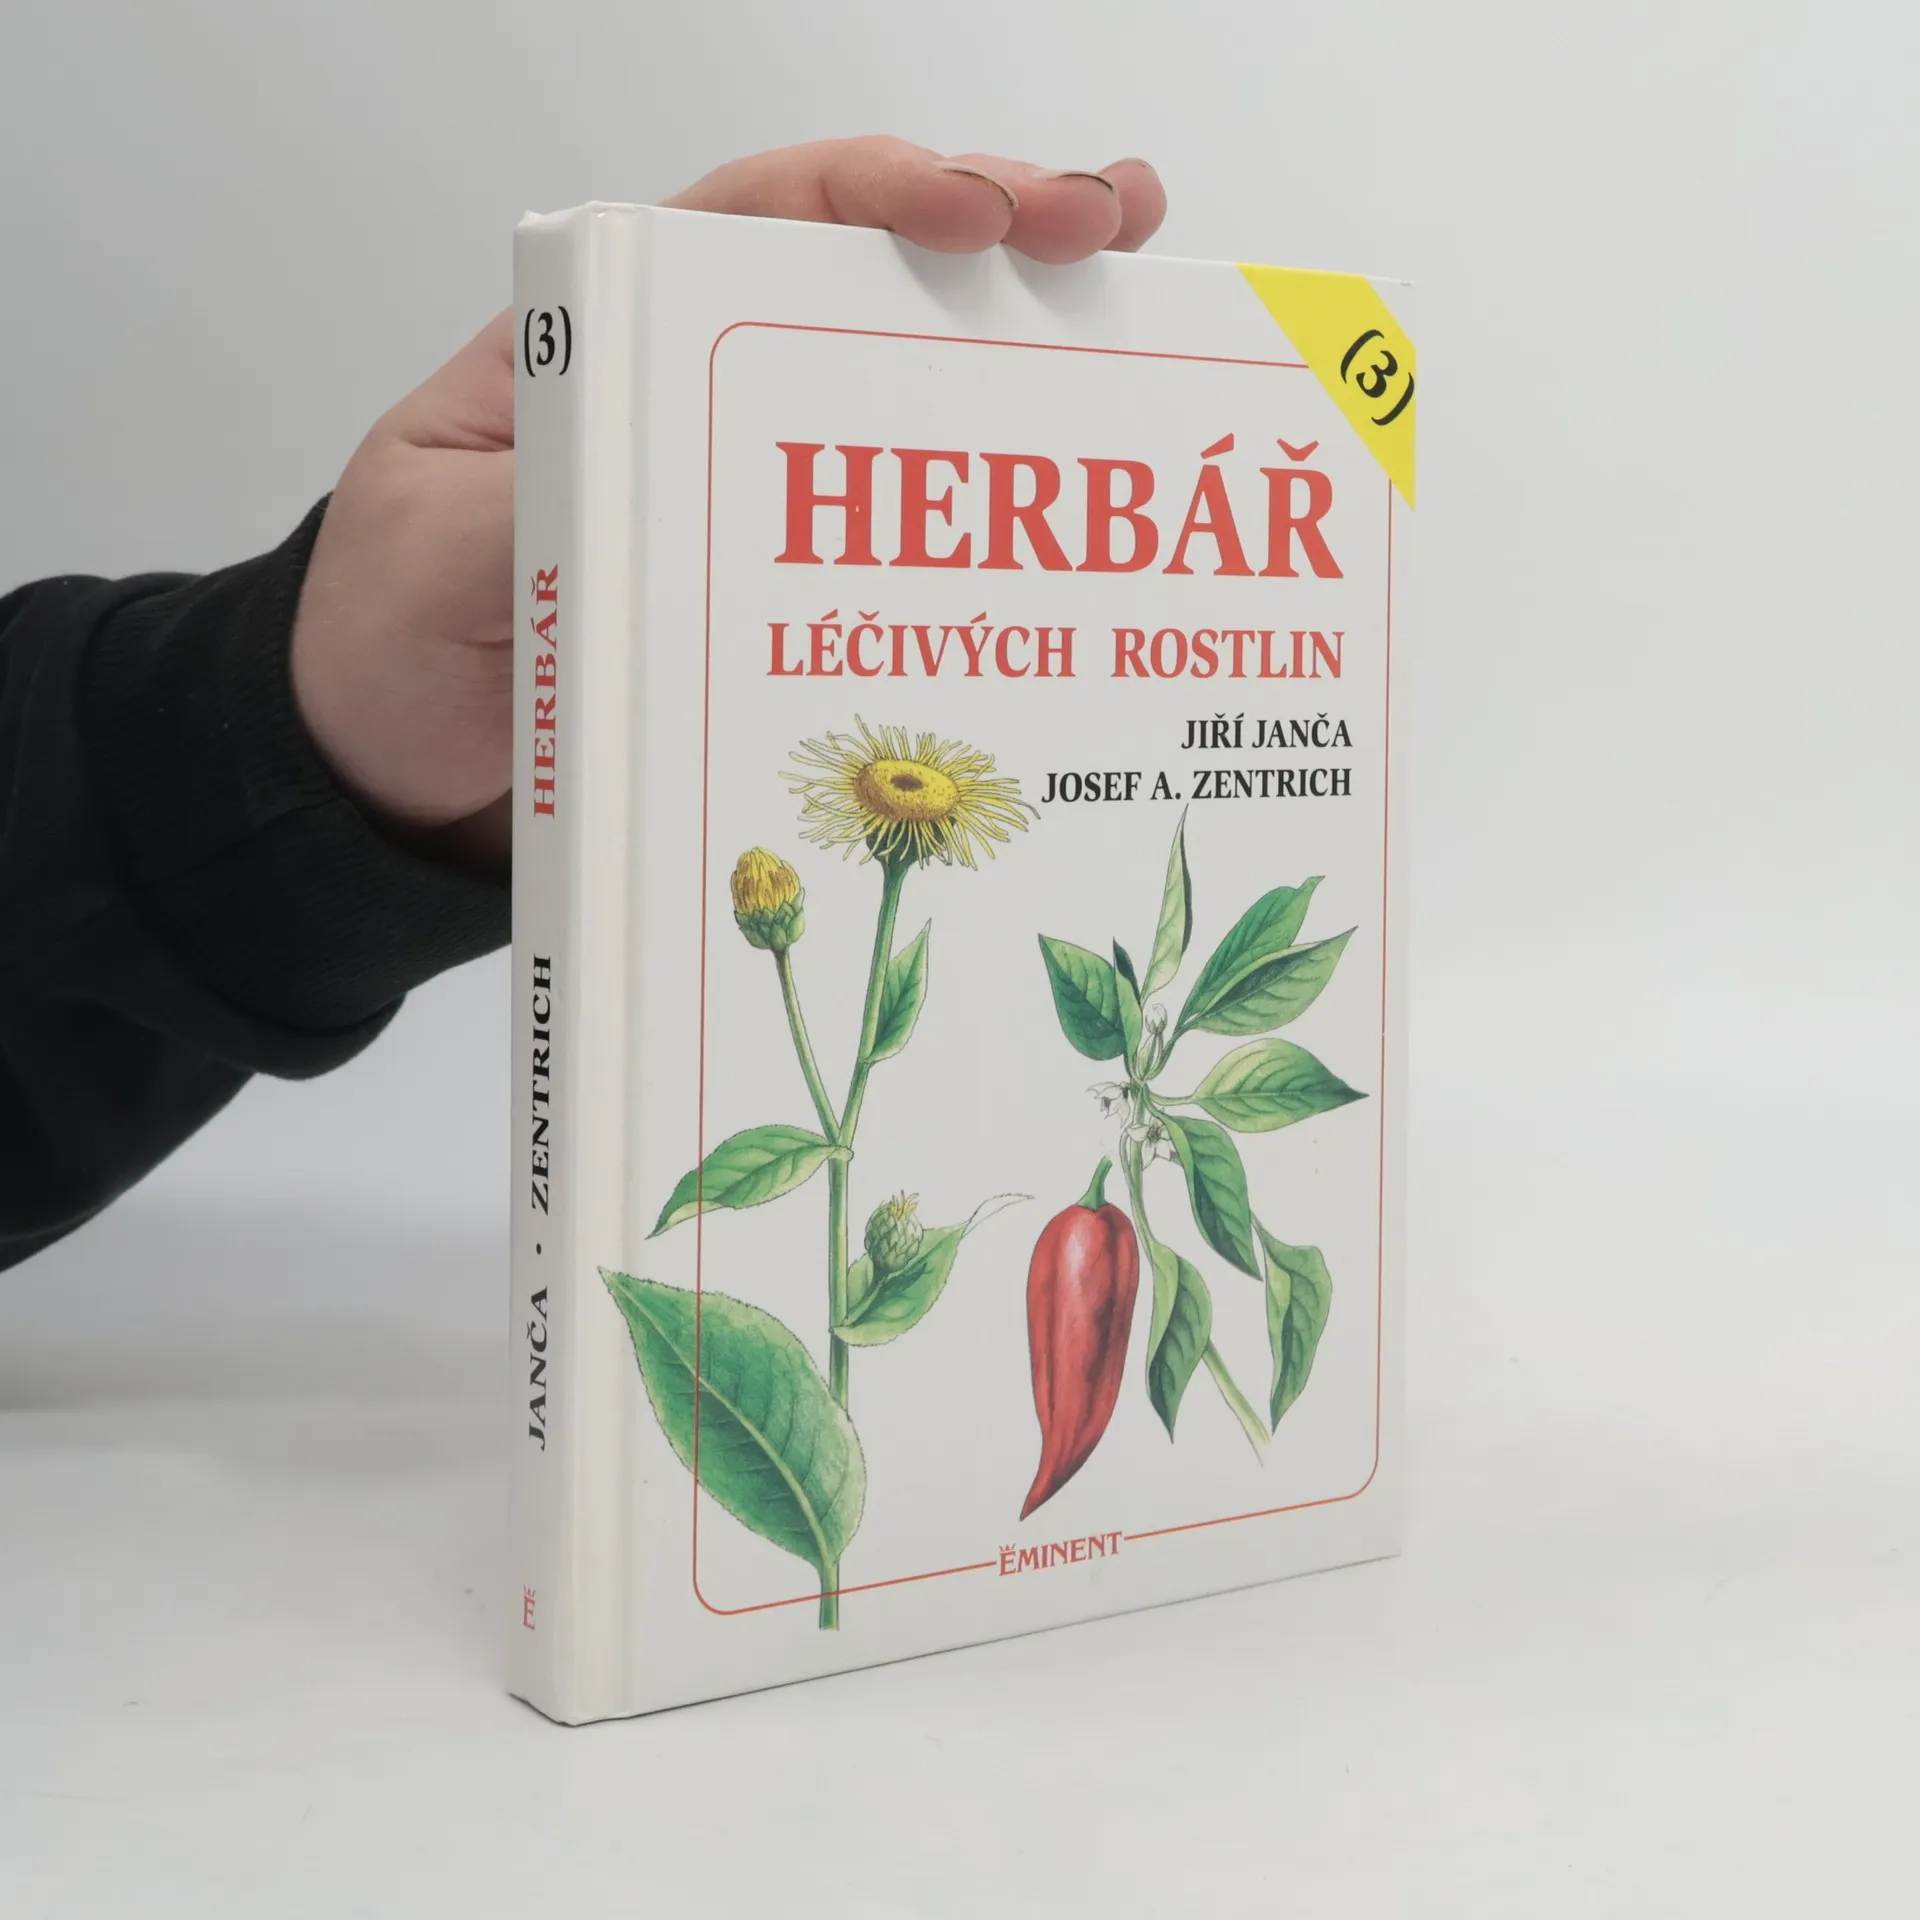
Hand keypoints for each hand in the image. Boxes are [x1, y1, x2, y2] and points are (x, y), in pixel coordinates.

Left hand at [289, 137, 1167, 873]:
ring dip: (1023, 352)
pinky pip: (895, 541)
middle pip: (866, 281)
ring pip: (902, 394)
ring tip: (1143, 311)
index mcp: (613, 346)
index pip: (757, 224)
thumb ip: (537, 503)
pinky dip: (984, 517)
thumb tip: (656, 483)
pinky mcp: (783, 596)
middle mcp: (704, 400)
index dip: (881, 194)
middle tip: (1115, 224)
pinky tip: (1073, 505)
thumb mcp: (438, 549)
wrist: (386, 768)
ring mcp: (755, 499)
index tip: (980, 210)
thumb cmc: (389, 632)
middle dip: (1001, 230)